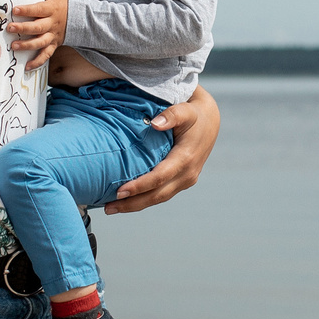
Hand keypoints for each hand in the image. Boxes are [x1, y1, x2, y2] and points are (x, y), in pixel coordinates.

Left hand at [8, 0, 69, 67]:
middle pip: (37, 28)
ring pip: (40, 43)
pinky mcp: (54, 44)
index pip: (38, 9)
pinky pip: (46, 55)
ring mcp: (53, 35)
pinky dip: (37, 62)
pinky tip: (27, 67)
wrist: (82, 18)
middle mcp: (52, 24)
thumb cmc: (65, 2)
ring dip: (27, 46)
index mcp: (51, 9)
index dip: (27, 10)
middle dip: (23, 29)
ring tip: (14, 47)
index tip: (15, 10)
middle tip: (10, 28)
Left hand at [105, 85, 219, 213]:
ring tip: (112, 208)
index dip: (139, 186)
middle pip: (157, 195)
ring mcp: (186, 181)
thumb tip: (155, 123)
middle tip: (108, 207)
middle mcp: (187, 174)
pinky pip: (161, 194)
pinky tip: (126, 200)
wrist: (209, 122)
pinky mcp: (182, 182)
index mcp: (186, 159)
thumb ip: (172, 115)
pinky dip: (143, 199)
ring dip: (135, 205)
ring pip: (158, 198)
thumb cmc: (193, 115)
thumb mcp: (185, 110)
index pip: (159, 177)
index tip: (119, 191)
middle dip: (132, 203)